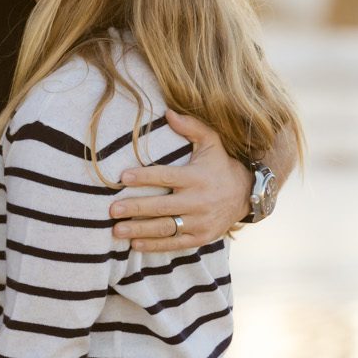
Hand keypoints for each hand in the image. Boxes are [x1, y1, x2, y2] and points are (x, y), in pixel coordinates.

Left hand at [111, 108, 251, 253]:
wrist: (246, 195)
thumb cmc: (220, 165)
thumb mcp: (211, 142)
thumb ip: (191, 127)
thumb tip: (167, 112)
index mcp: (196, 177)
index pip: (166, 177)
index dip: (144, 177)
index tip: (122, 177)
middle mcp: (198, 201)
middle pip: (161, 206)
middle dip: (135, 208)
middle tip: (112, 210)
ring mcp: (200, 222)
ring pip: (165, 228)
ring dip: (139, 230)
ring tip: (116, 230)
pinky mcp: (201, 238)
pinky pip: (175, 243)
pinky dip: (154, 246)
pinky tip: (135, 244)